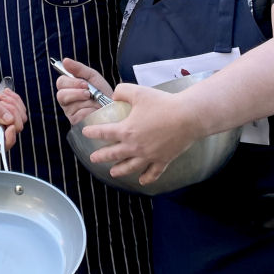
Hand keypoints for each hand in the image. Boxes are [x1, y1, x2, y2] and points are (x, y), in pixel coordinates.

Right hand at [0, 76, 26, 149]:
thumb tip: (9, 120)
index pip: (4, 144)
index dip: (10, 136)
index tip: (10, 124)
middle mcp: (1, 131)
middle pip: (18, 128)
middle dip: (12, 111)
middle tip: (1, 102)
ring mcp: (10, 125)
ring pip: (22, 117)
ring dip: (13, 103)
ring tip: (1, 97)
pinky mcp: (16, 117)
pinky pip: (23, 109)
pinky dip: (15, 100)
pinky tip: (5, 96)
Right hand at [54, 57, 112, 124]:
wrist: (115, 108)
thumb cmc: (102, 92)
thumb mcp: (92, 77)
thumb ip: (78, 68)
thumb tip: (65, 60)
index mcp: (69, 88)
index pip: (60, 82)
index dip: (71, 82)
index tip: (85, 83)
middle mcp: (67, 101)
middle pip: (60, 95)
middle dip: (75, 92)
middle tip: (88, 92)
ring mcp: (70, 112)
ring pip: (68, 105)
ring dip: (84, 101)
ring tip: (93, 100)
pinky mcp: (76, 122)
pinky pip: (77, 115)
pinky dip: (88, 110)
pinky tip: (95, 110)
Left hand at [83, 82, 201, 186]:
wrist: (188, 117)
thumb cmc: (163, 103)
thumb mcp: (138, 92)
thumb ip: (121, 91)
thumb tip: (114, 96)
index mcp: (126, 130)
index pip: (104, 133)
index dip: (92, 132)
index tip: (85, 132)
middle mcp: (135, 147)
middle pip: (113, 154)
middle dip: (101, 156)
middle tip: (93, 158)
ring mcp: (149, 156)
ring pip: (130, 167)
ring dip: (120, 170)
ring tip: (112, 173)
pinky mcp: (163, 160)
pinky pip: (152, 173)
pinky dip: (146, 178)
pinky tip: (141, 181)